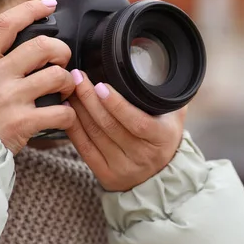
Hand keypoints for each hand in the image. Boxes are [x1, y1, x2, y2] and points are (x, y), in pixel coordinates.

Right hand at [0, 0, 75, 153]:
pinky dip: (69, 114)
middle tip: (62, 60)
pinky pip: (62, 112)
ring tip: (64, 89)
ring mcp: (10, 99)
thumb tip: (18, 40)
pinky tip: (64, 114)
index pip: (7, 24)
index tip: (48, 5)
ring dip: (68, 82)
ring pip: (58, 76)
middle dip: (61, 50)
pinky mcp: (23, 123)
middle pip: (43, 46)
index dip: (31, 8)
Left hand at [64, 70, 186, 191]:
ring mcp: (123, 168)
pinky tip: (68, 112)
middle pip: (110, 126)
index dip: (116, 104)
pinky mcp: (106, 175)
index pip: (137, 121)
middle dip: (89, 98)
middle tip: (78, 77)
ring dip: (79, 109)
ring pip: (94, 135)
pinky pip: (84, 149)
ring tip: (71, 90)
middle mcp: (142, 155)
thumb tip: (162, 68)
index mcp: (161, 138)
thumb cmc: (164, 138)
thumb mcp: (175, 117)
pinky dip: (74, 128)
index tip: (100, 85)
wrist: (160, 174)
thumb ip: (169, 95)